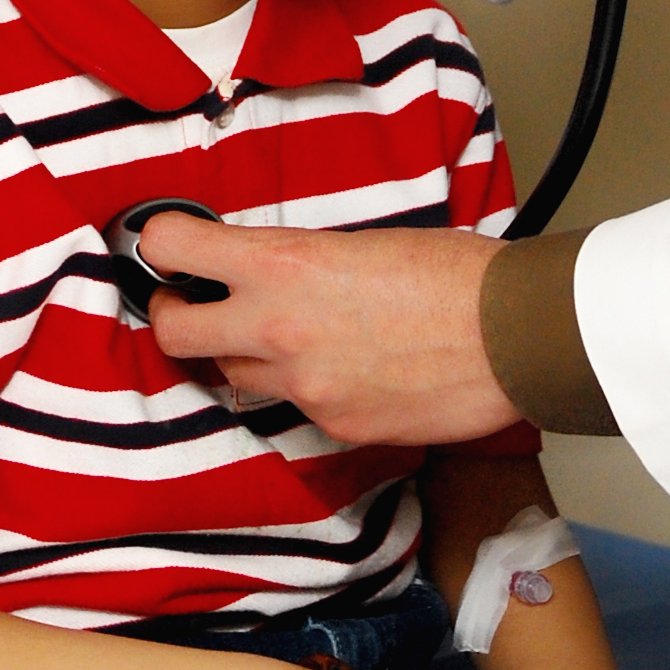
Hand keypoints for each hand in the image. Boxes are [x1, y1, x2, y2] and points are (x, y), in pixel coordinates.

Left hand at [140, 214, 518, 443]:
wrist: (510, 334)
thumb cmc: (452, 273)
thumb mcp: (361, 242)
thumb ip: (303, 260)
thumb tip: (274, 270)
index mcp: (283, 264)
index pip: (175, 249)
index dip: (159, 242)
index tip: (163, 243)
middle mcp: (277, 327)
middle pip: (173, 332)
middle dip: (174, 315)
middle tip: (190, 302)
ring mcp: (302, 386)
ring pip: (233, 375)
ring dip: (243, 354)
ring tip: (284, 334)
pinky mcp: (333, 427)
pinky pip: (295, 408)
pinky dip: (309, 389)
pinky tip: (348, 367)